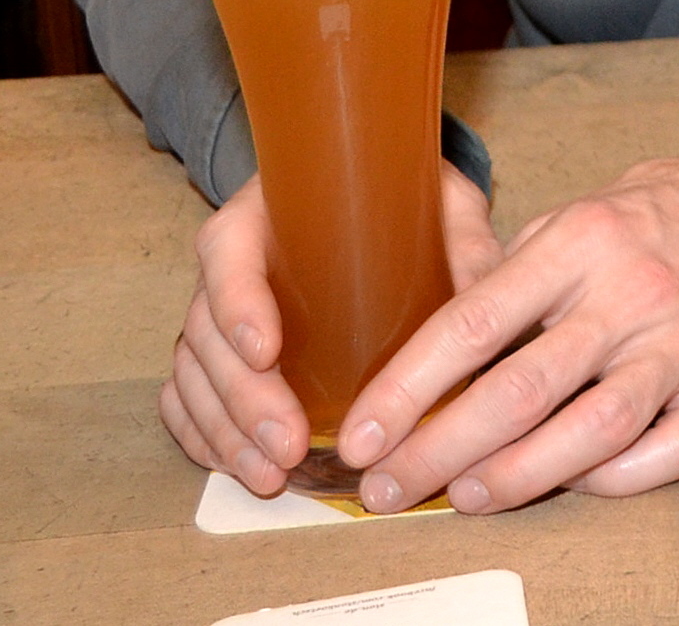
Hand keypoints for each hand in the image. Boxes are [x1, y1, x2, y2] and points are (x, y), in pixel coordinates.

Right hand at [160, 164, 502, 497]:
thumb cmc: (413, 205)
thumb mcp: (445, 207)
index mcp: (270, 214)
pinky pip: (189, 399)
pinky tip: (241, 469)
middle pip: (208, 332)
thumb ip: (465, 246)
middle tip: (288, 444)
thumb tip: (489, 303)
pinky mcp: (223, 355)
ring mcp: (220, 312)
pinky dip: (208, 437)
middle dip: (243, 397)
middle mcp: (234, 263)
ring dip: (227, 430)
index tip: (267, 352)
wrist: (392, 203)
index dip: (238, 304)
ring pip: (195, 374)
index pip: (229, 252)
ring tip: (271, 475)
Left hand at [335, 122, 678, 513]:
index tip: (364, 433)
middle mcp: (633, 293)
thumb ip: (508, 268)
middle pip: (520, 391)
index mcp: (584, 241)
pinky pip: (669, 453)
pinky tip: (573, 480)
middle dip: (438, 451)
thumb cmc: (668, 213)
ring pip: (591, 432)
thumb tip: (425, 321)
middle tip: (388, 487)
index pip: (475, 323)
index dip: (407, 388)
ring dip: (516, 476)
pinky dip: (614, 479)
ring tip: (465, 495)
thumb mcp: (579, 212)